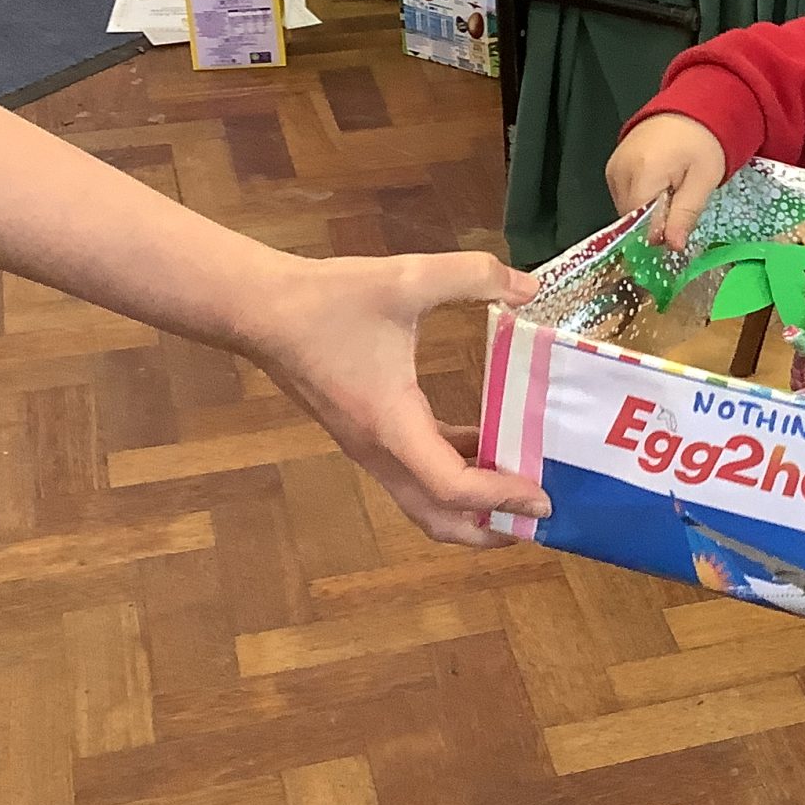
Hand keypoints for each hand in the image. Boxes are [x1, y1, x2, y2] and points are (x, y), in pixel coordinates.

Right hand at [238, 249, 550, 548]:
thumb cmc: (329, 299)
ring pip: (423, 499)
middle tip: (537, 517)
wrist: (259, 308)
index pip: (451, 486)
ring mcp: (369, 446)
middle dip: (488, 529)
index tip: (544, 495)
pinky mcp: (366, 432)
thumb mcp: (407, 277)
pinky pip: (415, 469)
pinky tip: (486, 442)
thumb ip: (474, 275)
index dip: (500, 497)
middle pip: (436, 517)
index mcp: (392, 426)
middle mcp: (380, 450)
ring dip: (472, 504)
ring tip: (523, 486)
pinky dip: (453, 472)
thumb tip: (531, 287)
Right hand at [604, 112, 726, 247]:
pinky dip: (641, 198)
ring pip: (626, 209)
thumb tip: (672, 246)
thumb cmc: (703, 142)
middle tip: (680, 202)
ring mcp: (613, 167)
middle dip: (655, 221)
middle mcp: (620, 170)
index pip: (639, 223)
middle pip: (631, 218)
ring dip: (648, 210)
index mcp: (643, 173)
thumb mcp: (703, 180)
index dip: (660, 231)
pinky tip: (660, 184)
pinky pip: (623, 195)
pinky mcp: (613, 166)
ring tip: (672, 189)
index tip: (678, 229)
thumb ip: (685, 214)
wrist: (692, 108)